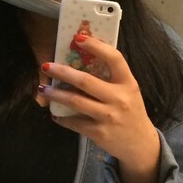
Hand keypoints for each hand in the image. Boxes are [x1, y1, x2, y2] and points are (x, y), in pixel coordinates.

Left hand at [40, 35, 160, 182]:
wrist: (140, 144)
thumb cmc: (131, 111)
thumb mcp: (128, 92)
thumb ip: (111, 78)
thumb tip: (82, 59)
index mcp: (128, 83)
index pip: (114, 59)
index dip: (96, 46)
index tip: (79, 38)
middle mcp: (119, 98)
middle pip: (86, 81)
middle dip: (63, 72)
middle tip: (46, 66)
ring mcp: (108, 116)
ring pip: (76, 102)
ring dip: (56, 94)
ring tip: (43, 89)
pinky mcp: (99, 133)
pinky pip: (74, 122)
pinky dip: (62, 118)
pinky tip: (55, 113)